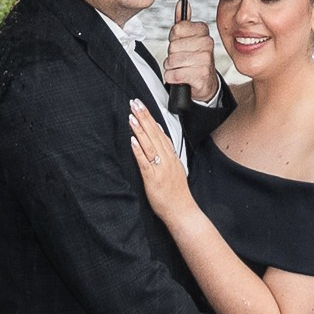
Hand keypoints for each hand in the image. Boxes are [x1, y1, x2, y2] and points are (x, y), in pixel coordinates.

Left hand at [126, 98, 191, 223]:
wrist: (182, 210)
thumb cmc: (177, 192)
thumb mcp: (175, 167)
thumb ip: (167, 151)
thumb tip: (159, 135)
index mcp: (171, 156)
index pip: (160, 131)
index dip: (150, 118)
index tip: (142, 105)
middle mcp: (166, 159)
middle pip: (154, 134)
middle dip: (144, 117)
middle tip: (135, 103)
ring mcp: (160, 168)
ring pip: (149, 144)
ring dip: (140, 129)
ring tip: (132, 116)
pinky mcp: (153, 178)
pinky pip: (145, 162)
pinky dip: (139, 150)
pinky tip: (132, 140)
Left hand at [163, 16, 218, 101]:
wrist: (205, 81)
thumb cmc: (194, 58)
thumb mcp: (188, 38)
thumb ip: (183, 21)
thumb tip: (181, 3)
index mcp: (203, 30)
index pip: (177, 29)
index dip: (173, 39)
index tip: (180, 43)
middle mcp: (207, 43)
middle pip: (173, 46)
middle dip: (172, 54)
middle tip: (181, 58)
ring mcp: (205, 59)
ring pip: (172, 60)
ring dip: (171, 67)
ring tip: (180, 67)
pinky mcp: (201, 75)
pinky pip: (175, 74)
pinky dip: (172, 77)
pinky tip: (179, 76)